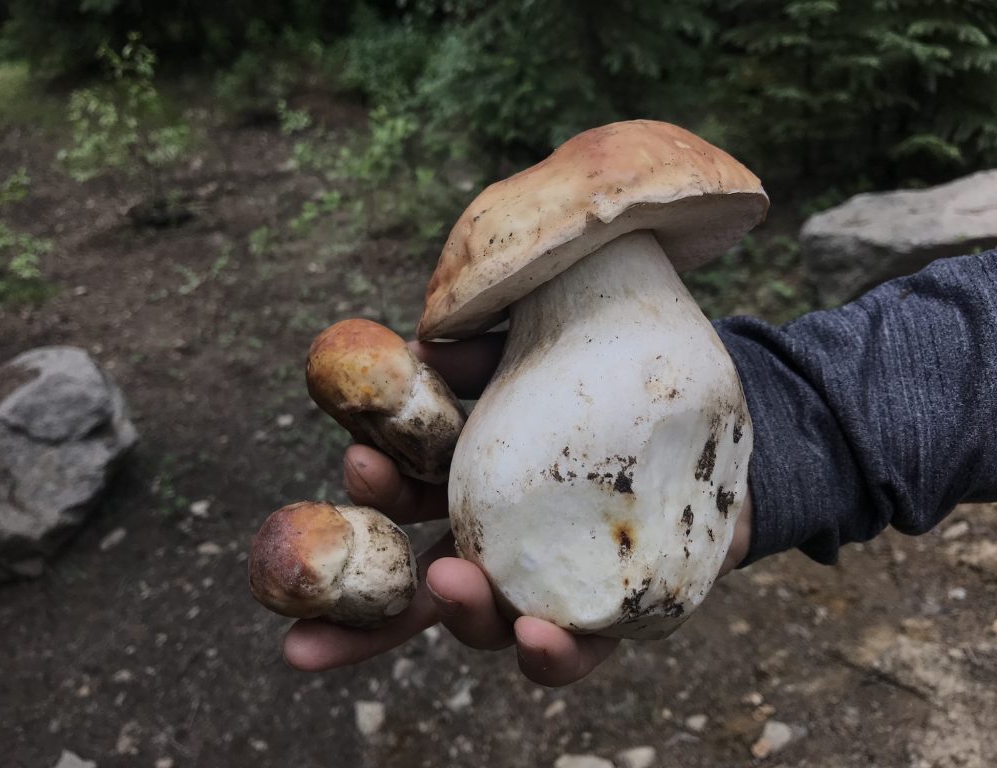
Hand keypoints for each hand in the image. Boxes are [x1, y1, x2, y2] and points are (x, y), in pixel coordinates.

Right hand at [282, 334, 751, 685]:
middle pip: (420, 581)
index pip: (408, 498)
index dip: (375, 487)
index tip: (356, 461)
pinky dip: (548, 654)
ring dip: (459, 612)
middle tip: (345, 555)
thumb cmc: (620, 391)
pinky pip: (575, 652)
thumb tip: (426, 344)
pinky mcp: (611, 620)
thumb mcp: (554, 355)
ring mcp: (550, 589)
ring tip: (450, 583)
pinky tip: (534, 632)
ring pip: (486, 622)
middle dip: (372, 580)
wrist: (722, 434)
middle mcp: (502, 550)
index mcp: (476, 489)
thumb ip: (491, 354)